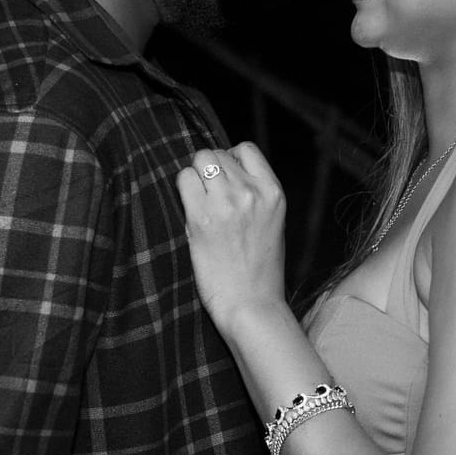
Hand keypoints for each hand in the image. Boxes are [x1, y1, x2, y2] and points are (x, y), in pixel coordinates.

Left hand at [175, 143, 288, 329]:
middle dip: (209, 169)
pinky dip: (182, 190)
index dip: (230, 159)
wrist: (251, 305)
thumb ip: (255, 194)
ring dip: (194, 177)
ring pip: (199, 160)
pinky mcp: (201, 218)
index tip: (224, 178)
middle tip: (207, 195)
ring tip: (198, 202)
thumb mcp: (272, 223)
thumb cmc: (259, 270)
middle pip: (217, 153)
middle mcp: (252, 192)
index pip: (246, 149)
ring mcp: (226, 203)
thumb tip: (224, 170)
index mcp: (273, 192)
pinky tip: (190, 212)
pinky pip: (183, 180)